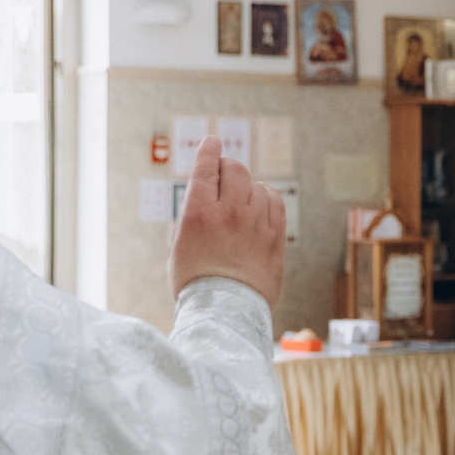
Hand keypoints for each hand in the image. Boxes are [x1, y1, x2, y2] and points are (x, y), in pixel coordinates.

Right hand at [172, 138, 285, 303]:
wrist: (227, 311)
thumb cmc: (197, 282)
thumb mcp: (178, 246)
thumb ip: (190, 216)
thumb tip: (200, 197)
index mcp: (199, 214)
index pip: (206, 167)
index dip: (209, 150)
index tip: (212, 142)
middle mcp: (229, 213)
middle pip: (235, 170)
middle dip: (228, 167)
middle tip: (224, 175)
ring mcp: (256, 223)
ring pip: (256, 184)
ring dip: (246, 186)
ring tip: (239, 200)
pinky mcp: (275, 236)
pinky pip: (275, 201)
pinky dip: (266, 197)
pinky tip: (259, 205)